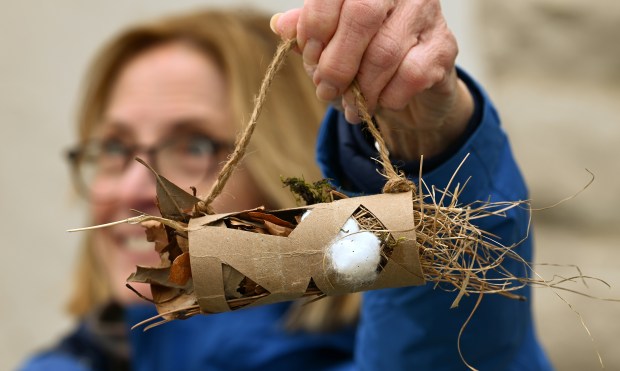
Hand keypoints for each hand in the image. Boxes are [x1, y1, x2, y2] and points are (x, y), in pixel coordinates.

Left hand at [271, 0, 473, 159]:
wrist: (415, 91)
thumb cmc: (367, 59)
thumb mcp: (331, 43)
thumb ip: (308, 30)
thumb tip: (280, 25)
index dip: (314, 26)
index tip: (309, 57)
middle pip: (361, 15)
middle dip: (336, 62)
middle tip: (326, 90)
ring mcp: (427, 15)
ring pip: (384, 52)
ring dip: (360, 89)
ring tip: (350, 105)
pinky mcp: (444, 48)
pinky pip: (409, 76)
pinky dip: (388, 97)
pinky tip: (382, 102)